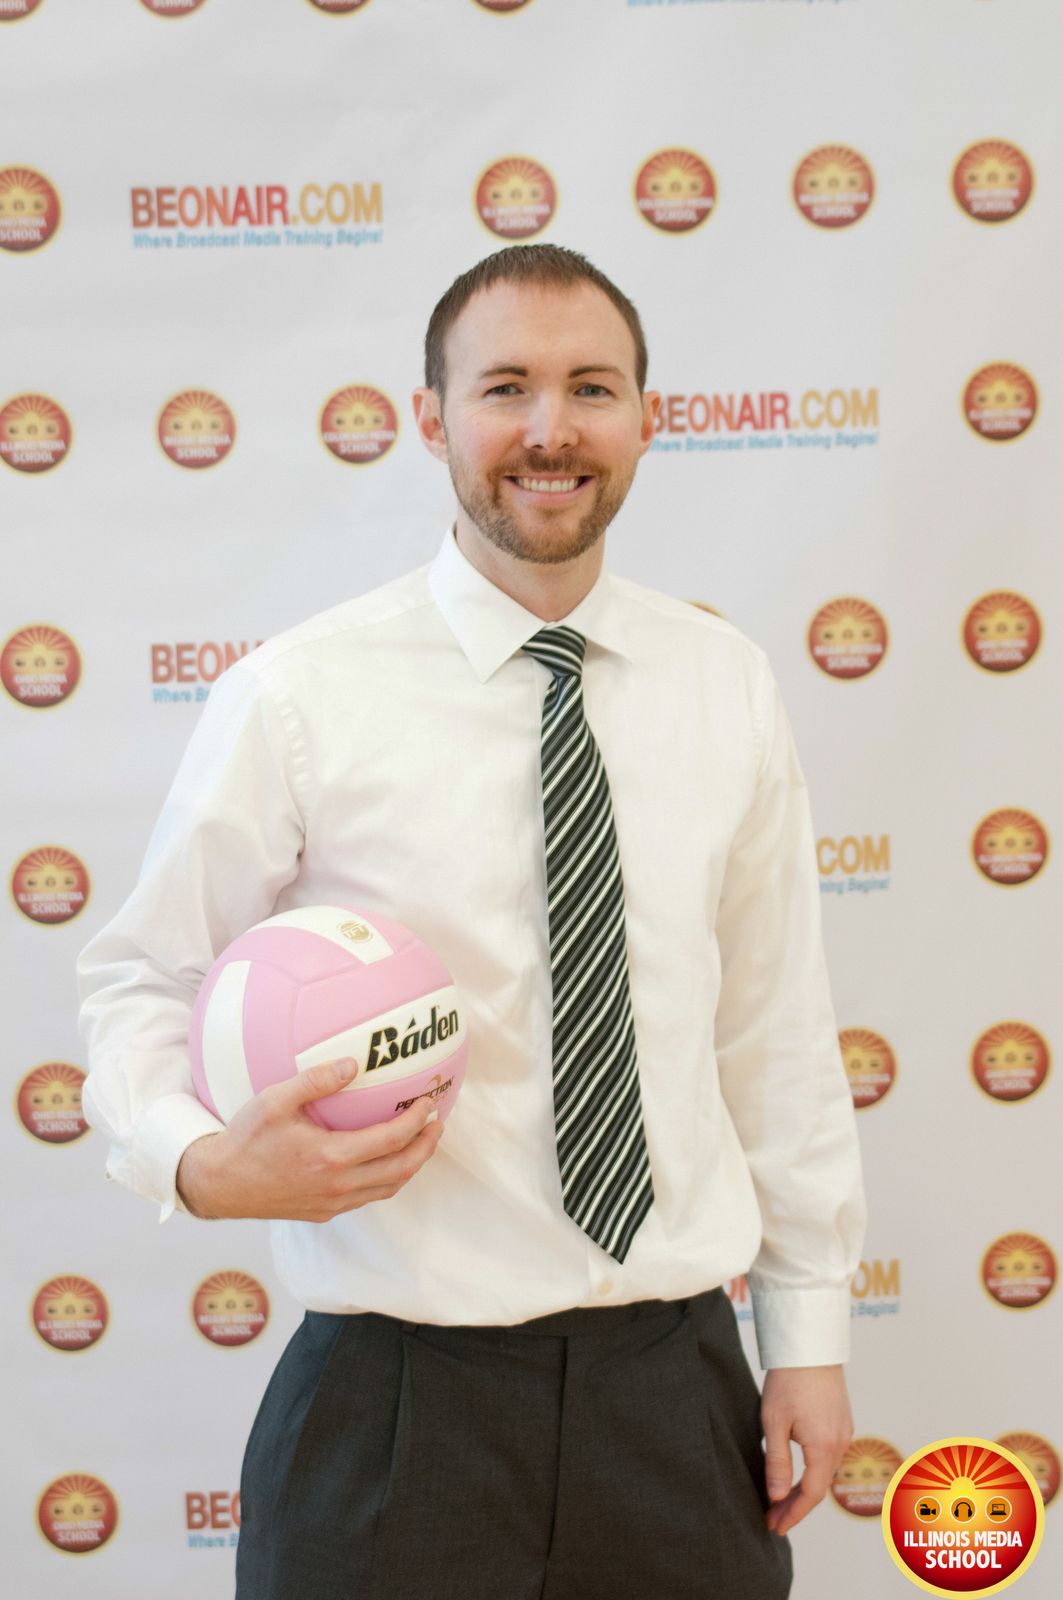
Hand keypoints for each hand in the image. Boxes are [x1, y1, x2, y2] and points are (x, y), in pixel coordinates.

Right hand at [176, 1057, 444, 1221]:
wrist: (220, 1184)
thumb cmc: (245, 1139)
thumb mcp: (275, 1101)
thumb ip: (315, 1080)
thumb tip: (352, 1064)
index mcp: (331, 1157)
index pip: (392, 1140)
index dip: (416, 1121)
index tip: (429, 1102)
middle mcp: (338, 1185)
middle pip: (401, 1170)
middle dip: (426, 1147)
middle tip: (437, 1123)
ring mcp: (333, 1203)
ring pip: (387, 1188)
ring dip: (411, 1165)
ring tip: (421, 1141)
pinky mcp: (324, 1212)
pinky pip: (368, 1197)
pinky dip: (387, 1178)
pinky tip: (385, 1159)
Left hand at [761, 1364, 851, 1535]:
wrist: (811, 1345)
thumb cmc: (789, 1380)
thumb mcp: (774, 1422)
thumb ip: (777, 1462)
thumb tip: (777, 1497)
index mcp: (824, 1447)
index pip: (810, 1495)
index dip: (792, 1514)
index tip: (774, 1527)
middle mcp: (840, 1443)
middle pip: (819, 1487)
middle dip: (795, 1506)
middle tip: (771, 1518)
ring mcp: (844, 1431)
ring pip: (825, 1472)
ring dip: (804, 1489)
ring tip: (780, 1500)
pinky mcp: (842, 1421)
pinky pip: (830, 1455)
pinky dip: (814, 1470)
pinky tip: (799, 1473)